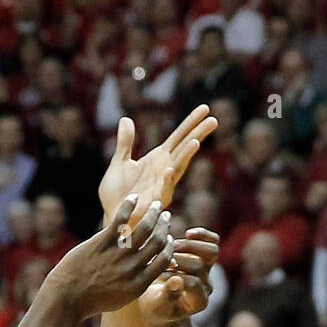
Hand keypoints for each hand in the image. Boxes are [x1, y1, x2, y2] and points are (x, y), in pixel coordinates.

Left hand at [47, 198, 173, 320]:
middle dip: (164, 225)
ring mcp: (117, 255)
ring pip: (144, 228)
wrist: (65, 298)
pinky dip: (129, 206)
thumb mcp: (120, 298)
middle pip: (157, 241)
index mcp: (138, 284)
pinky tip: (133, 197)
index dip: (169, 245)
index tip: (167, 236)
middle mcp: (131, 269)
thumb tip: (148, 270)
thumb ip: (136, 284)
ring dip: (153, 213)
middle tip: (165, 215)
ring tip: (156, 205)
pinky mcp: (101, 243)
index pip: (164, 259)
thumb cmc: (91, 300)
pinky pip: (120, 220)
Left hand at [98, 106, 217, 215]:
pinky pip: (162, 190)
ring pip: (177, 168)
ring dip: (186, 156)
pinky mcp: (154, 202)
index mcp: (158, 159)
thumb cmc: (117, 195)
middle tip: (213, 120)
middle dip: (198, 134)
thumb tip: (126, 119)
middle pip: (184, 149)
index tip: (205, 109)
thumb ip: (125, 142)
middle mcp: (165, 170)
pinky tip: (168, 168)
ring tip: (196, 141)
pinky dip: (166, 180)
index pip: (179, 137)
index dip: (191, 123)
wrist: (112, 218)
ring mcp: (162, 186)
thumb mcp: (119, 163)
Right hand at [139, 228, 219, 326]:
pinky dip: (202, 235)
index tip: (158, 274)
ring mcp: (208, 271)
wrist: (158, 301)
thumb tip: (176, 280)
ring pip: (212, 251)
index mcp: (198, 302)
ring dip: (190, 246)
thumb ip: (167, 296)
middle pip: (200, 266)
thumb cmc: (155, 306)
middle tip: (161, 258)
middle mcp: (206, 286)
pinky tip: (188, 234)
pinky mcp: (205, 256)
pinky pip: (213, 241)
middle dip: (179, 259)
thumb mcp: (157, 306)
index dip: (174, 275)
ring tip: (171, 246)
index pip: (193, 283)